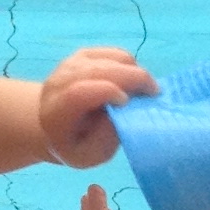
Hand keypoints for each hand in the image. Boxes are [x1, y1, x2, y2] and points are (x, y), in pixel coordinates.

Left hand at [39, 46, 155, 169]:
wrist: (54, 124)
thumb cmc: (75, 144)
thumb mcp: (89, 156)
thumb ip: (104, 139)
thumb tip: (122, 113)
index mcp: (55, 114)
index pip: (77, 93)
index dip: (105, 92)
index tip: (127, 103)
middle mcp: (58, 84)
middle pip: (97, 71)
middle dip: (131, 78)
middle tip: (154, 92)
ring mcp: (70, 65)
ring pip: (109, 59)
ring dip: (134, 71)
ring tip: (144, 90)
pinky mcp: (82, 56)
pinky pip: (113, 53)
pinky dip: (130, 65)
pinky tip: (133, 81)